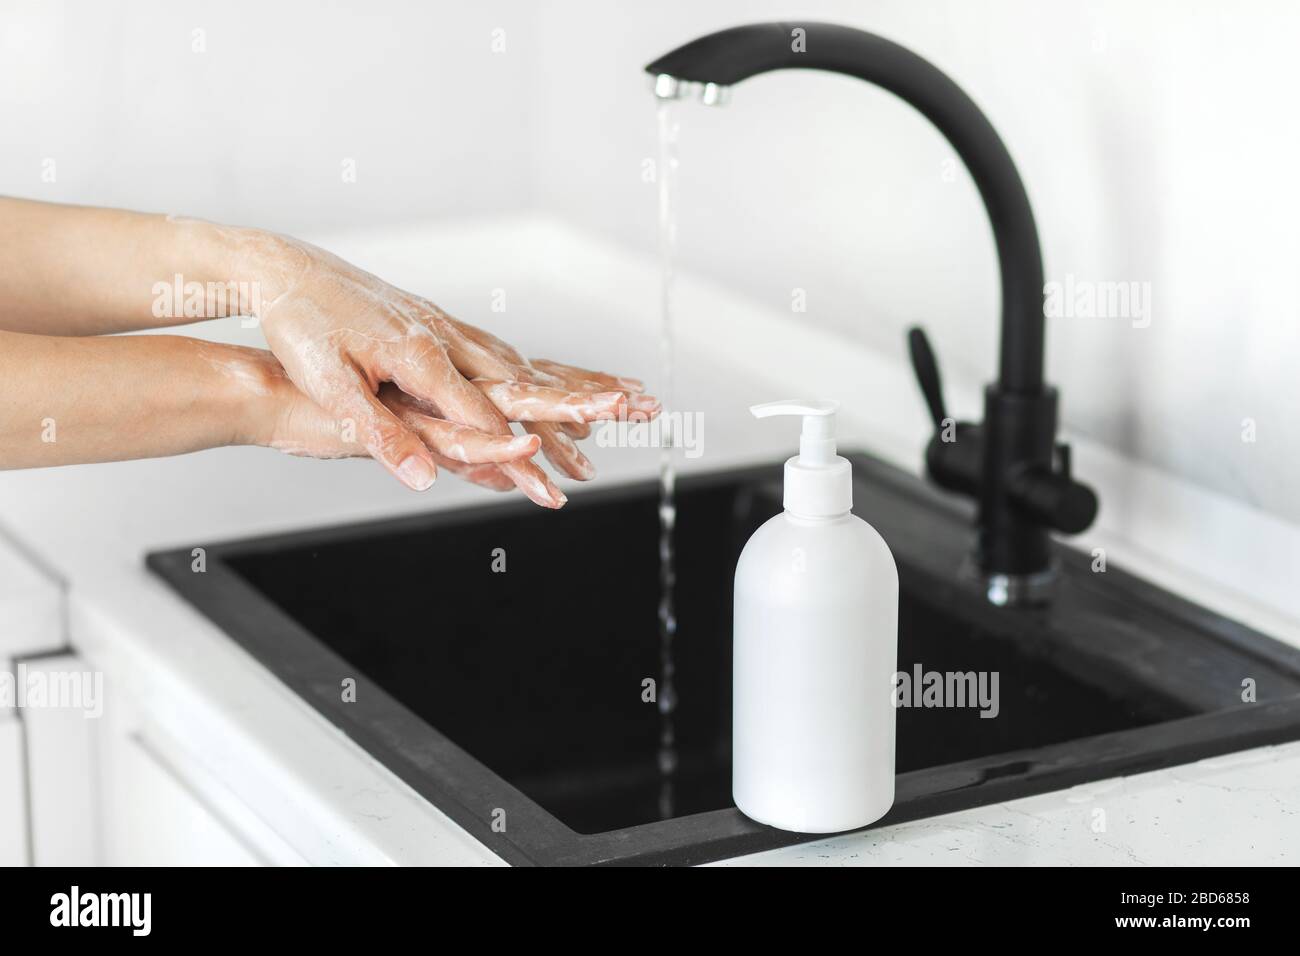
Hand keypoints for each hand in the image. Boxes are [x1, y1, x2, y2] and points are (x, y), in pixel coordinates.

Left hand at [240, 231, 656, 504]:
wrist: (285, 270)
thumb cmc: (301, 327)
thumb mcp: (330, 387)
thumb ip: (380, 434)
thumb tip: (423, 478)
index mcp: (423, 356)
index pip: (485, 415)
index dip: (523, 451)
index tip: (558, 480)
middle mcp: (444, 338)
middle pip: (523, 383)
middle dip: (576, 408)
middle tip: (630, 415)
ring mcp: (443, 326)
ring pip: (517, 363)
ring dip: (564, 386)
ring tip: (610, 402)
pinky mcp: (434, 322)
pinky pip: (496, 351)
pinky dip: (531, 368)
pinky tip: (540, 376)